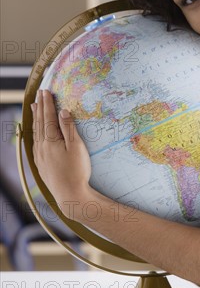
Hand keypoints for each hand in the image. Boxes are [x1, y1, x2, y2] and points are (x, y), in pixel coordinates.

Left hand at [31, 89, 91, 217]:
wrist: (70, 195)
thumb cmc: (77, 171)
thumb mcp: (76, 147)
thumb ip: (69, 128)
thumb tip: (62, 111)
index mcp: (51, 140)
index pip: (48, 117)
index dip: (47, 103)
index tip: (46, 91)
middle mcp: (42, 146)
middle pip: (40, 122)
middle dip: (40, 107)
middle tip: (39, 94)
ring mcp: (39, 156)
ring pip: (36, 132)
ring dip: (36, 118)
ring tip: (34, 107)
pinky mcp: (40, 164)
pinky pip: (35, 142)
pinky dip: (35, 131)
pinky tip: (36, 131)